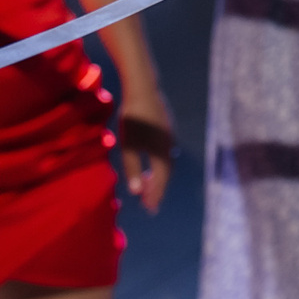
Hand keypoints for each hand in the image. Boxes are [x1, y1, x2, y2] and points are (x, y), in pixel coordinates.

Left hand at [116, 92, 174, 212]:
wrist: (144, 89)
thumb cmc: (133, 118)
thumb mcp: (128, 146)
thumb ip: (132, 169)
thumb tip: (136, 192)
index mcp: (162, 152)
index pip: (160, 180)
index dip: (155, 195)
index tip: (150, 209)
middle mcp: (170, 146)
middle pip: (166, 173)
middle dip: (158, 189)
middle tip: (149, 204)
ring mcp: (170, 137)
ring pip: (167, 163)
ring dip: (158, 177)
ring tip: (147, 187)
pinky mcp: (167, 129)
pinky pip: (166, 154)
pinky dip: (159, 165)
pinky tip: (151, 165)